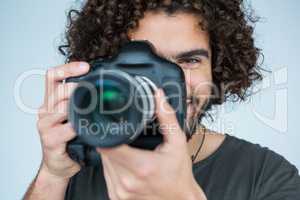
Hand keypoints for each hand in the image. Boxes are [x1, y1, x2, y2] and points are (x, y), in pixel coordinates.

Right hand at [37, 62, 89, 179]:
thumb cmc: (68, 138)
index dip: (68, 68)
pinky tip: (86, 126)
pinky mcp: (50, 140)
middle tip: (95, 91)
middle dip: (77, 88)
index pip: (53, 76)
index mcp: (50, 101)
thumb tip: (101, 88)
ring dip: (78, 106)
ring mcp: (45, 125)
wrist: (60, 163)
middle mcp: (45, 110)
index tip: (86, 67)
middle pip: (58, 90)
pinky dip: (79, 126)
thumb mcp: (73, 115)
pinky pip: (67, 128)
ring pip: (61, 107)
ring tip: (92, 108)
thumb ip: (80, 102)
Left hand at [97, 89, 206, 199]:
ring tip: (128, 151)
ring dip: (111, 154)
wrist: (180, 199)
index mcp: (140, 166)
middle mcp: (127, 181)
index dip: (106, 133)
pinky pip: (106, 175)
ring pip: (103, 164)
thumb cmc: (179, 174)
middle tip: (126, 138)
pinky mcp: (117, 196)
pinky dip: (113, 166)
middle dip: (112, 141)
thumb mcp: (177, 143)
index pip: (108, 146)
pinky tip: (127, 163)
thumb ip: (166, 118)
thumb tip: (158, 96)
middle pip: (104, 153)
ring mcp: (120, 192)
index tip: (111, 126)